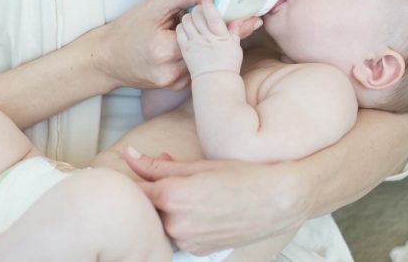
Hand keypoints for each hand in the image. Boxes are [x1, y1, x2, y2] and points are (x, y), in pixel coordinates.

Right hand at [90, 0, 212, 90]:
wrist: (107, 58)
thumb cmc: (128, 30)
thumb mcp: (155, 4)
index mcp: (165, 50)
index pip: (202, 28)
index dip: (198, 18)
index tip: (188, 14)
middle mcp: (170, 71)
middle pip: (203, 44)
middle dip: (198, 31)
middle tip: (179, 25)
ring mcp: (173, 82)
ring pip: (200, 57)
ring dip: (195, 45)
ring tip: (174, 38)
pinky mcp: (174, 86)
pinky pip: (193, 67)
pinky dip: (190, 56)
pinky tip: (174, 49)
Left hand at [124, 149, 307, 253]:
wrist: (279, 199)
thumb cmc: (243, 175)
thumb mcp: (200, 164)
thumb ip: (159, 165)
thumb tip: (128, 156)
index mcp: (172, 195)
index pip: (136, 190)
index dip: (139, 179)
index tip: (142, 172)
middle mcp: (175, 223)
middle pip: (149, 207)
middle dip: (157, 193)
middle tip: (180, 180)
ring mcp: (186, 241)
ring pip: (164, 223)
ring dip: (170, 210)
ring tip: (197, 195)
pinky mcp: (197, 251)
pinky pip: (180, 236)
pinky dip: (184, 224)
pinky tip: (205, 211)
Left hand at [177, 0, 258, 77]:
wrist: (214, 81)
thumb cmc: (227, 65)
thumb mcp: (236, 46)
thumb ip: (238, 30)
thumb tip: (252, 19)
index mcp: (220, 36)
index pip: (212, 16)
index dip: (208, 4)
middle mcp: (206, 38)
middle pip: (197, 15)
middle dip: (197, 8)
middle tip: (200, 8)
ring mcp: (194, 43)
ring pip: (187, 21)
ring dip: (189, 16)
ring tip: (193, 17)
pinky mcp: (185, 49)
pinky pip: (180, 31)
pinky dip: (182, 26)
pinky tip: (186, 27)